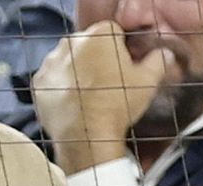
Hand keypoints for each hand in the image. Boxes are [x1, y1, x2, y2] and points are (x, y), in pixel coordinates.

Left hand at [32, 20, 170, 174]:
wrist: (86, 136)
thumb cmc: (117, 105)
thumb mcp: (147, 82)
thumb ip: (157, 61)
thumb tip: (164, 54)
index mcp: (101, 34)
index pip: (113, 33)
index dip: (120, 51)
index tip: (123, 69)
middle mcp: (73, 41)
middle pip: (89, 45)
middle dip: (96, 59)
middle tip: (106, 84)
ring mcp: (53, 61)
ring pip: (68, 60)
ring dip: (77, 72)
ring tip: (88, 96)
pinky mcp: (39, 82)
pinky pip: (51, 78)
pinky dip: (59, 87)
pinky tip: (71, 102)